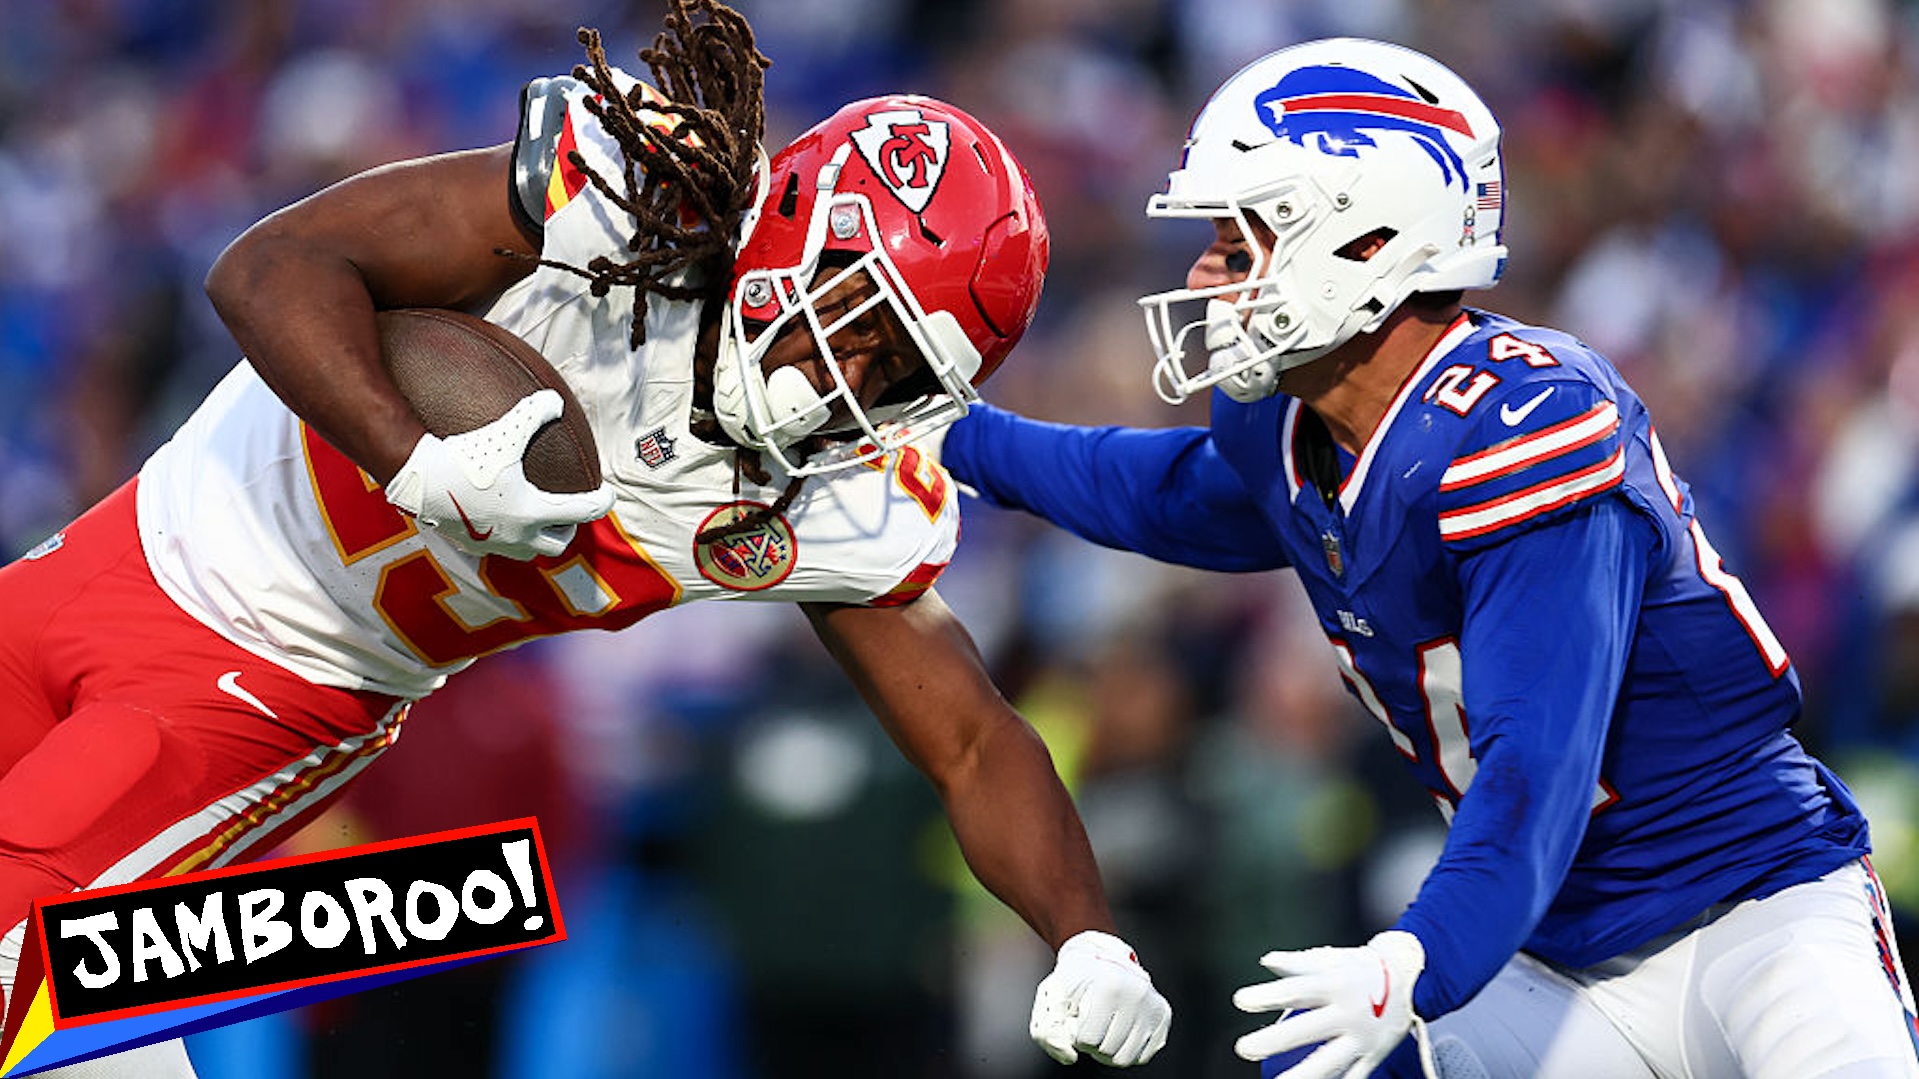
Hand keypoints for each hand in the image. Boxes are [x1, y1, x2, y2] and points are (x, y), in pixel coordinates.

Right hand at [385, 389, 613, 559]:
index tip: (607, 496)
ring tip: (538, 521)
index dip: (600, 503)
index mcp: (533, 511)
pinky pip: (497, 548)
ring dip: (539, 538)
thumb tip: (556, 401)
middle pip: (557, 544)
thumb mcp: (505, 431)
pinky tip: (500, 518)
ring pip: (528, 552)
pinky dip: (507, 537)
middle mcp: (517, 535)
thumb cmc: (465, 456)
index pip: (582, 512)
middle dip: (569, 529)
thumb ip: (534, 414)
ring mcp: (493, 544)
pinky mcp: (469, 545)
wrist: (417, 479)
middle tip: (570, 513)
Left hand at [1029, 930, 1170, 1066]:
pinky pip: (1143, 1056)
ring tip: (1104, 1028)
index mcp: (1110, 986)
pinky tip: (1119, 1030)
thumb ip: (1049, 1030)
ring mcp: (1153, 1005)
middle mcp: (1137, 994)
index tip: (1078, 1015)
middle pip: (1108, 1052)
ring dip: (1109, 1050)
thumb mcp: (1052, 995)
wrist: (1100, 955)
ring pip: (1126, 1058)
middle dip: (1093, 1043)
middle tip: (1091, 1021)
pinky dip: (1127, 1049)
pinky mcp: (1163, 1016)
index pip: (1088, 1040)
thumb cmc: (1075, 979)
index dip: (1076, 1033)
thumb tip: (1070, 1058)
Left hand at [1233, 930, 1425, 1078]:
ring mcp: (1361, 1037)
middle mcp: (1348, 1012)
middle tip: (1243, 1048)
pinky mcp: (1372, 1055)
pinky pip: (1353, 1077)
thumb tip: (1267, 961)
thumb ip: (1299, 964)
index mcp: (1335, 985)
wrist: (1412, 978)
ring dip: (1302, 1076)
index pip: (1296, 991)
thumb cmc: (1361, 968)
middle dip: (1274, 1041)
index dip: (1268, 996)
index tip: (1240, 1001)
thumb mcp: (1332, 960)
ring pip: (1329, 1062)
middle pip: (1307, 1029)